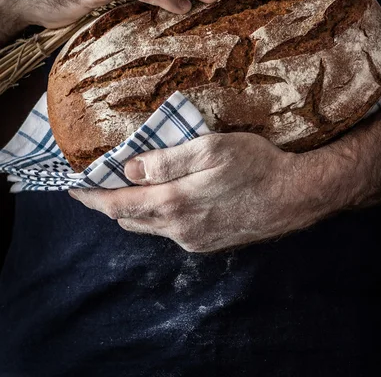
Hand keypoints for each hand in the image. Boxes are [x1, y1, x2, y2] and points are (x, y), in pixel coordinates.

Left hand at [69, 132, 340, 252]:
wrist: (294, 196)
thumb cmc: (255, 164)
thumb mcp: (211, 149)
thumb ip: (167, 160)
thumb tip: (130, 168)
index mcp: (175, 204)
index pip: (118, 205)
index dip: (93, 196)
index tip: (74, 188)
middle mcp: (179, 228)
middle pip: (130, 219)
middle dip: (110, 202)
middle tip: (101, 181)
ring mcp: (194, 239)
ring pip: (150, 226)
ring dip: (133, 209)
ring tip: (129, 187)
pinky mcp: (207, 242)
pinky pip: (170, 230)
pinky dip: (156, 215)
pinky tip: (166, 198)